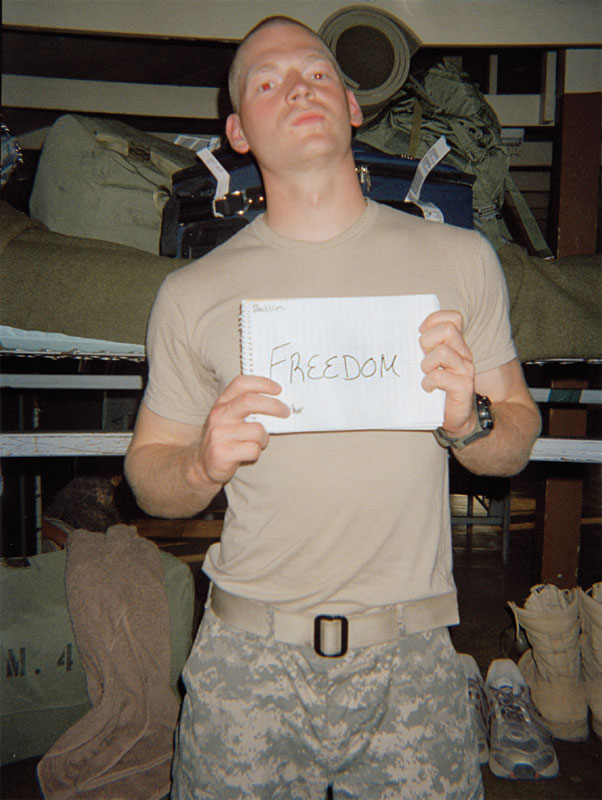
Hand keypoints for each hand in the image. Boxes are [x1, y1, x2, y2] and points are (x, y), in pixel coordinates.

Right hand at [195, 375, 289, 485]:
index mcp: (222, 403)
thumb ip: (246, 407)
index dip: (262, 383)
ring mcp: (219, 434)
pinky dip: (256, 452)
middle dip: (274, 405)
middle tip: (286, 412)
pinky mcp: (222, 453)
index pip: (241, 384)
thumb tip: (278, 401)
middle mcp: (219, 415)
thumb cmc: (224, 438)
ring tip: (258, 442)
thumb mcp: (229, 417)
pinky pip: (253, 449)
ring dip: (264, 438)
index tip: (278, 389)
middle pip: (250, 401)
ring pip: (257, 430)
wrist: (201, 465)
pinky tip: (248, 453)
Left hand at [419, 310, 475, 436]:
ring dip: (426, 364)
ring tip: (425, 375)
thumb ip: (424, 349)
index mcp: (456, 344)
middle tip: (422, 357)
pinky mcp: (463, 386)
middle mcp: (463, 353)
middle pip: (447, 329)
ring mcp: (465, 369)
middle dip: (427, 341)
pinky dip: (428, 383)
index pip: (452, 318)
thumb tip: (400, 335)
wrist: (457, 418)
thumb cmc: (439, 389)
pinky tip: (428, 389)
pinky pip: (440, 377)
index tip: (421, 335)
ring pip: (442, 352)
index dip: (433, 321)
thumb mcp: (431, 364)